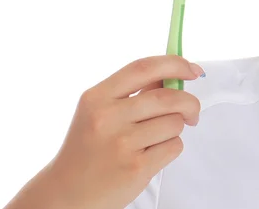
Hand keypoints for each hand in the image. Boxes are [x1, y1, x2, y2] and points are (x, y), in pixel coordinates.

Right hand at [47, 55, 204, 208]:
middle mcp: (107, 117)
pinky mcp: (136, 168)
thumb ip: (134, 91)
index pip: (144, 68)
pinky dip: (172, 147)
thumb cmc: (89, 148)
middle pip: (168, 97)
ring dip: (176, 128)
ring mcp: (121, 143)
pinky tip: (153, 153)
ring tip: (158, 137)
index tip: (192, 70)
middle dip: (189, 102)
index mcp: (97, 97)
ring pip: (174, 123)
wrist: (66, 194)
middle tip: (192, 111)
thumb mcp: (100, 110)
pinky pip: (174, 146)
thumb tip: (175, 73)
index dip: (175, 64)